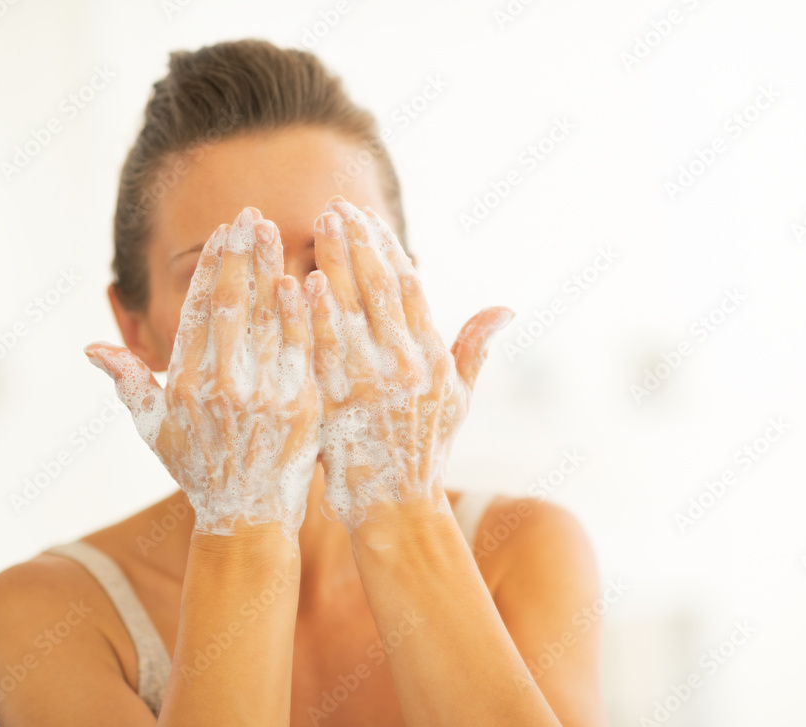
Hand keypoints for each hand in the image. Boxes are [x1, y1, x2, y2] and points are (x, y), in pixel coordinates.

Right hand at [84, 208, 319, 537]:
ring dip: (272, 270)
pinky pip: (301, 350)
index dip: (211, 268)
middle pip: (231, 304)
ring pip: (267, 319)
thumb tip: (91, 348)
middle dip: (241, 254)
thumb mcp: (155, 431)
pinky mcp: (299, 405)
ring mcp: (262, 394)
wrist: (247, 517)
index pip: (197, 311)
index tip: (224, 233)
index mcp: (185, 384)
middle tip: (252, 215)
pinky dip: (302, 315)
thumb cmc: (200, 471)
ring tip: (277, 231)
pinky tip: (305, 281)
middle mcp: (221, 384)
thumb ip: (128, 384)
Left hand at [305, 196, 512, 529]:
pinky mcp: (337, 405)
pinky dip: (313, 315)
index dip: (387, 248)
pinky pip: (323, 350)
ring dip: (333, 263)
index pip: (410, 289)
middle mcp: (406, 368)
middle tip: (336, 207)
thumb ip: (475, 348)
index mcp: (434, 360)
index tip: (367, 217)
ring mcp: (370, 386)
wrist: (394, 506)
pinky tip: (298, 282)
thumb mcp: (458, 400)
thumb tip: (506, 307)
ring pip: (351, 311)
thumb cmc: (426, 450)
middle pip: (379, 289)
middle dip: (357, 243)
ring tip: (317, 225)